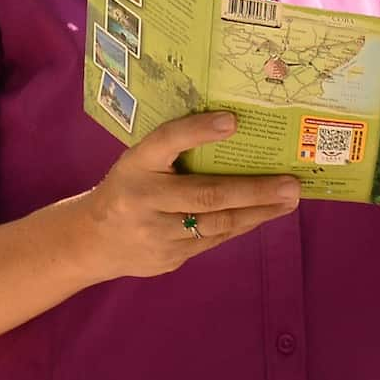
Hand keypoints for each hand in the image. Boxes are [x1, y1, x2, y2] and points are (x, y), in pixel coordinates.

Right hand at [84, 110, 299, 280]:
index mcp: (136, 165)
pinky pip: (211, 241)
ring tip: (287, 201)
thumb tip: (233, 128)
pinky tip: (262, 215)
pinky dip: (240, 226)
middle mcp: (143, 199)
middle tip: (290, 184)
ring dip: (257, 213)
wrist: (90, 240)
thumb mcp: (140, 160)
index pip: (166, 141)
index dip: (197, 131)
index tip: (232, 121)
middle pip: (206, 195)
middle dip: (254, 190)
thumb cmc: (128, 188)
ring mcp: (155, 235)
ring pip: (216, 224)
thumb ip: (175, 148)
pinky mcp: (167, 259)